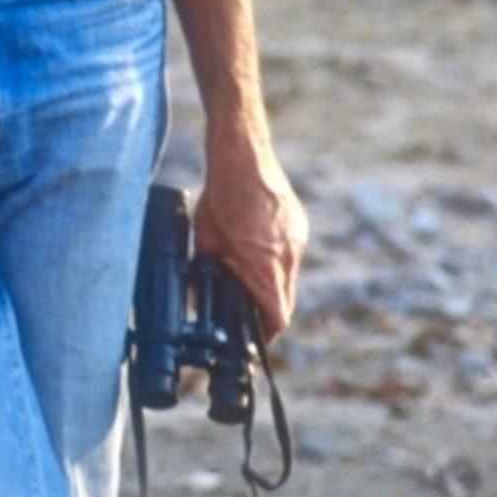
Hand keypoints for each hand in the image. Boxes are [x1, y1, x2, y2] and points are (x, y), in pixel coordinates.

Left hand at [193, 136, 308, 341]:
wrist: (244, 156)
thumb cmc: (220, 198)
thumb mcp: (205, 242)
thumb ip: (205, 275)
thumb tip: (198, 299)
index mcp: (266, 266)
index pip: (278, 317)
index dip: (266, 334)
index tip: (255, 340)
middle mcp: (288, 257)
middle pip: (285, 302)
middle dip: (267, 311)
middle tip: (247, 314)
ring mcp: (297, 240)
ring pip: (288, 278)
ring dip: (271, 284)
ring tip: (247, 276)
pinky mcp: (298, 226)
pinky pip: (290, 255)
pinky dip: (275, 261)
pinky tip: (255, 248)